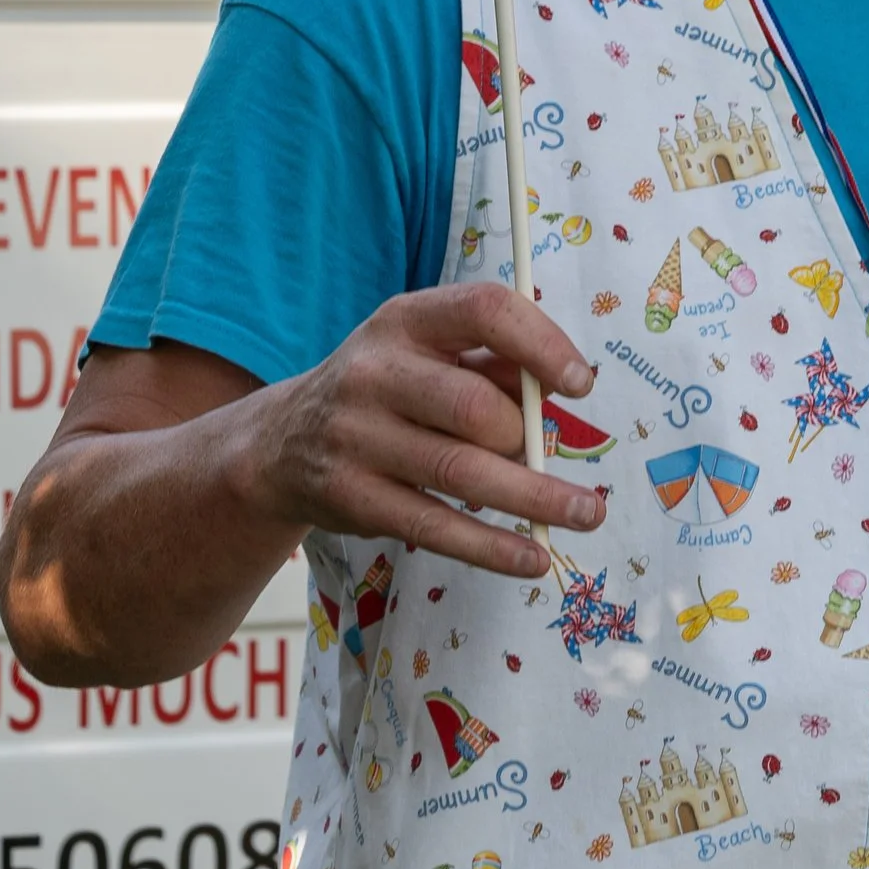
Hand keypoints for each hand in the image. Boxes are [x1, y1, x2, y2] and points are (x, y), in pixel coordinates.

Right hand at [246, 285, 606, 580]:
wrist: (282, 444)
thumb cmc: (386, 390)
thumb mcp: (426, 354)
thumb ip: (493, 363)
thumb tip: (562, 386)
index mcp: (404, 320)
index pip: (482, 310)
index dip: (541, 343)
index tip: (581, 384)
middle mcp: (375, 372)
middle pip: (474, 406)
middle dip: (525, 436)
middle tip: (547, 455)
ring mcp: (357, 437)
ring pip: (460, 472)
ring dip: (535, 498)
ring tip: (587, 515)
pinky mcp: (352, 498)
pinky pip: (434, 527)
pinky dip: (491, 547)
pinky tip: (533, 557)